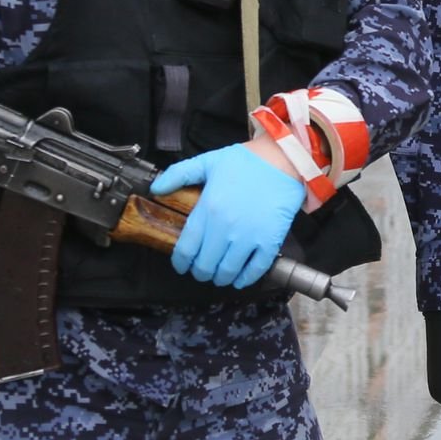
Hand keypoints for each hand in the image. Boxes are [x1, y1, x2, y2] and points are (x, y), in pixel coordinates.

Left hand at [150, 141, 304, 287]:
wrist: (285, 160)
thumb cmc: (248, 161)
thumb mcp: (209, 161)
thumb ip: (179, 174)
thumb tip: (156, 188)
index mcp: (208, 209)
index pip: (186, 248)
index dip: (181, 262)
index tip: (181, 265)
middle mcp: (226, 228)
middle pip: (205, 264)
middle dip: (200, 271)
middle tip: (201, 269)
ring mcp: (248, 237)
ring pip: (227, 271)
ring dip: (220, 278)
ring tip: (219, 274)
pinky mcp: (269, 241)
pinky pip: (254, 270)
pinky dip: (245, 279)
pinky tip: (240, 279)